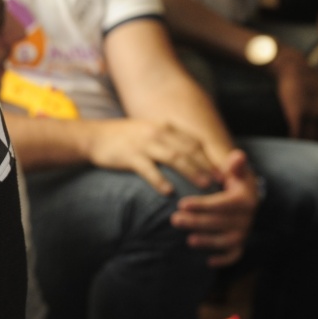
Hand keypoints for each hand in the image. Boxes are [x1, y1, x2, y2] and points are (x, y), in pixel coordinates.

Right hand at [86, 118, 217, 194]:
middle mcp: (157, 132)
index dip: (211, 156)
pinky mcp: (130, 155)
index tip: (224, 171)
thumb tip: (194, 158)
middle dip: (207, 165)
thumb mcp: (149, 133)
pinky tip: (168, 192)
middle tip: (222, 181)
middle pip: (188, 149)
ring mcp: (143, 143)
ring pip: (174, 157)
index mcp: (164, 126)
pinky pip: (148, 169)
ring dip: (191, 171)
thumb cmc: (124, 139)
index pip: (194, 141)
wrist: (93, 137)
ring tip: (204, 185)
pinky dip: (160, 180)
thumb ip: (170, 141)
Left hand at [172, 149, 257, 266]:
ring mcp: (244, 231)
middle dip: (198, 222)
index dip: (203, 205)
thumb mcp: (232, 169)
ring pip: (227, 241)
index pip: (224, 204)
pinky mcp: (239, 243)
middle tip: (174, 220)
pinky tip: (208, 262)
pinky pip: (235, 255)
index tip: (181, 203)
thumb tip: (238, 154)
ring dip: (208, 241)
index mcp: (246, 198)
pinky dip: (224, 260)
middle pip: (222, 223)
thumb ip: (233, 164)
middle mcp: (247, 217)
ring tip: (188, 240)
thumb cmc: (230, 178)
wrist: (241, 193)